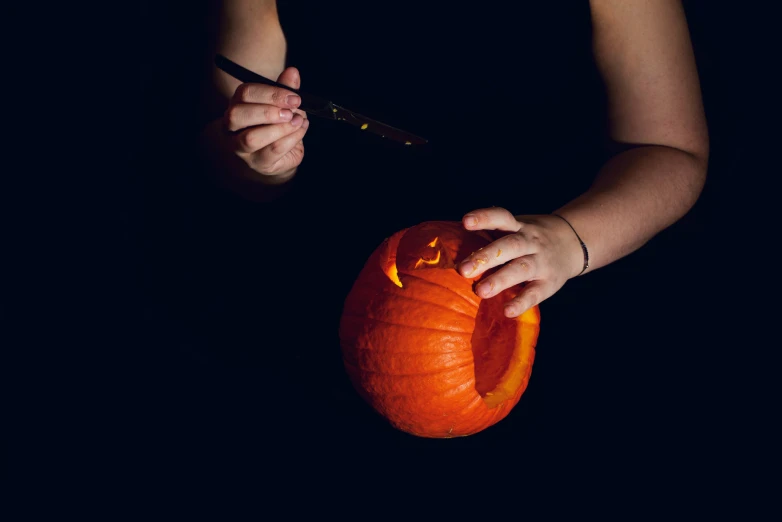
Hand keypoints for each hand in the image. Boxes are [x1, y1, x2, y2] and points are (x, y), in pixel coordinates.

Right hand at [222, 67, 308, 181]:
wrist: (283, 154)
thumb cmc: (279, 125)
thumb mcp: (283, 104)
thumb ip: (286, 88)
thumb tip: (293, 72)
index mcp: (237, 105)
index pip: (244, 93)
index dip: (270, 93)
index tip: (294, 97)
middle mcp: (232, 127)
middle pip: (237, 115)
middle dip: (268, 111)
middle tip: (291, 111)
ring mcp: (242, 148)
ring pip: (251, 138)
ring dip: (279, 128)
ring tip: (297, 122)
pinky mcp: (258, 163)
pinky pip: (272, 151)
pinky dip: (291, 139)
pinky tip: (300, 130)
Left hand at [457, 207, 585, 317]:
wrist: (574, 242)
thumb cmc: (530, 238)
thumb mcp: (517, 228)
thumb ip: (493, 235)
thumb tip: (453, 244)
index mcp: (519, 227)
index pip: (501, 217)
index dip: (484, 218)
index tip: (465, 222)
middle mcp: (530, 241)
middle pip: (509, 246)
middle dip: (486, 256)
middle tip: (463, 270)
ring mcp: (541, 262)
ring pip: (521, 269)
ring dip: (500, 280)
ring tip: (480, 291)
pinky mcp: (549, 283)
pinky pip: (535, 293)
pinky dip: (521, 302)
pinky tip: (508, 311)